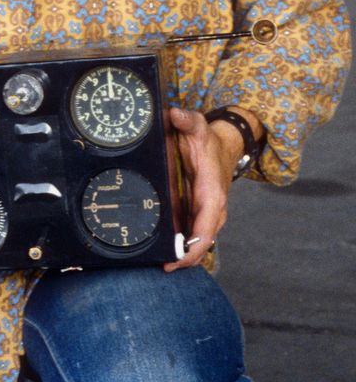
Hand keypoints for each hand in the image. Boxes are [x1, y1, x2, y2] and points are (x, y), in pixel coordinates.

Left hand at [163, 106, 244, 271]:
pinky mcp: (198, 214)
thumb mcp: (198, 126)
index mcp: (213, 193)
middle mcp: (212, 209)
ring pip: (197, 242)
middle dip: (186, 258)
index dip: (195, 245)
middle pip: (202, 242)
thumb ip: (188, 121)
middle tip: (163, 267)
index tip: (180, 259)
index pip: (207, 225)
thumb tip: (175, 114)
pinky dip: (180, 246)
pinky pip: (191, 235)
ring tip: (160, 265)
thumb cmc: (208, 141)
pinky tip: (163, 254)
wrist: (222, 147)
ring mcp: (206, 214)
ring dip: (182, 256)